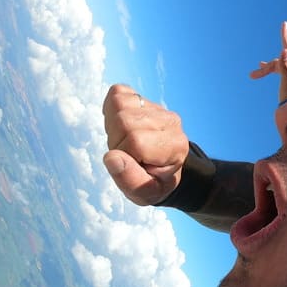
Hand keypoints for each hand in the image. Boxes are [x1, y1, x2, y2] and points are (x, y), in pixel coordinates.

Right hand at [101, 85, 189, 205]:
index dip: (123, 155)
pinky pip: (118, 93)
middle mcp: (170, 122)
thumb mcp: (144, 194)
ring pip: (119, 104)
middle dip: (116, 141)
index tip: (131, 165)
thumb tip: (111, 158)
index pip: (136, 141)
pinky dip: (111, 109)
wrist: (161, 169)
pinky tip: (121, 126)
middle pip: (124, 120)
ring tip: (124, 141)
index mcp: (175, 147)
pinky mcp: (144, 99)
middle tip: (127, 154)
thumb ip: (129, 180)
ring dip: (113, 126)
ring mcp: (158, 108)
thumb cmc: (151, 183)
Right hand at [249, 21, 286, 103]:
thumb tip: (285, 50)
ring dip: (266, 70)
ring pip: (277, 67)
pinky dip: (272, 71)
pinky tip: (267, 72)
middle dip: (265, 67)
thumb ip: (286, 65)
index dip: (285, 36)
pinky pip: (280, 71)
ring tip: (253, 74)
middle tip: (252, 75)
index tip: (284, 24)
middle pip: (278, 61)